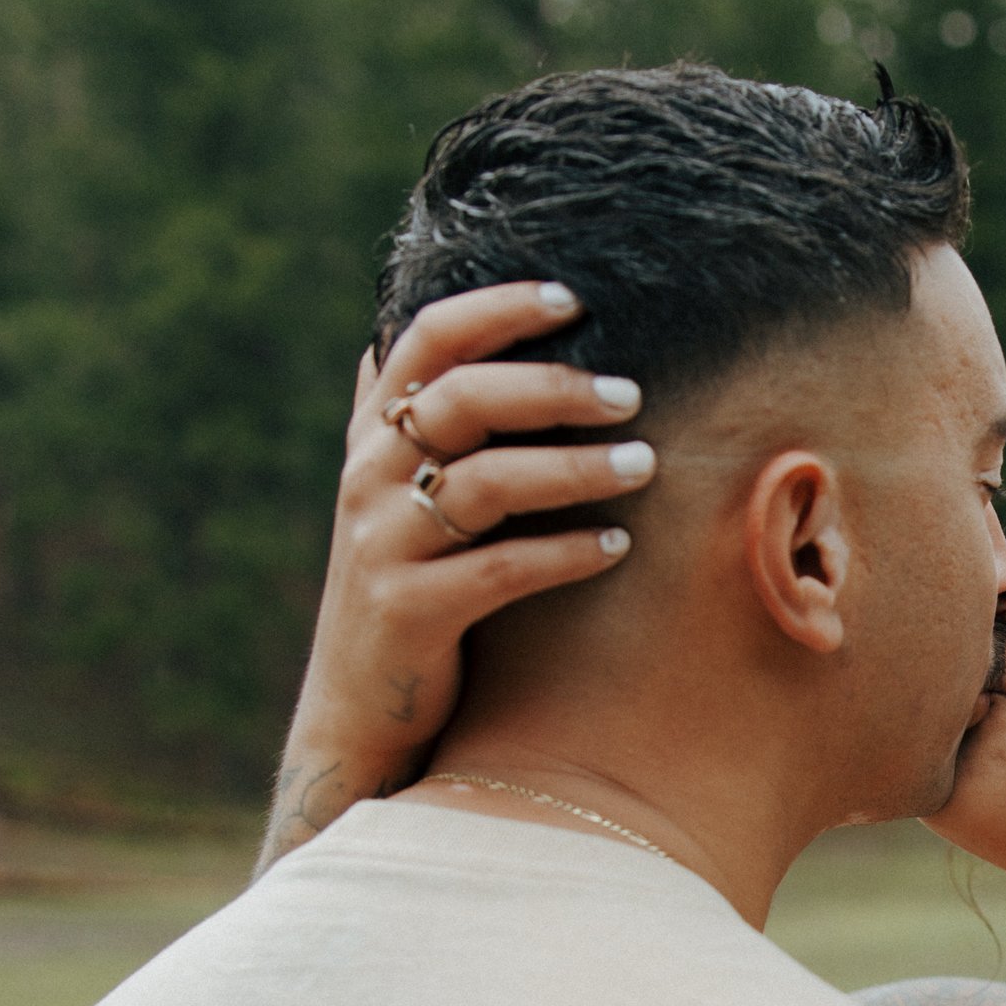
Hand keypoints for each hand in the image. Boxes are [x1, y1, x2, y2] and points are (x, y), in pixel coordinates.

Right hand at [259, 279, 658, 864]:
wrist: (360, 705)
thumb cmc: (403, 583)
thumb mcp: (388, 494)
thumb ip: (395, 419)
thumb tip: (388, 334)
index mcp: (373, 437)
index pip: (427, 341)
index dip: (498, 308)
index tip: (573, 299)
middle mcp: (368, 479)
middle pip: (463, 401)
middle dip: (553, 388)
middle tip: (629, 394)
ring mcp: (382, 545)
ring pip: (487, 483)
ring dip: (575, 468)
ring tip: (644, 463)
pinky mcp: (408, 611)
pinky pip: (501, 570)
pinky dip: (565, 552)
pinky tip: (618, 544)